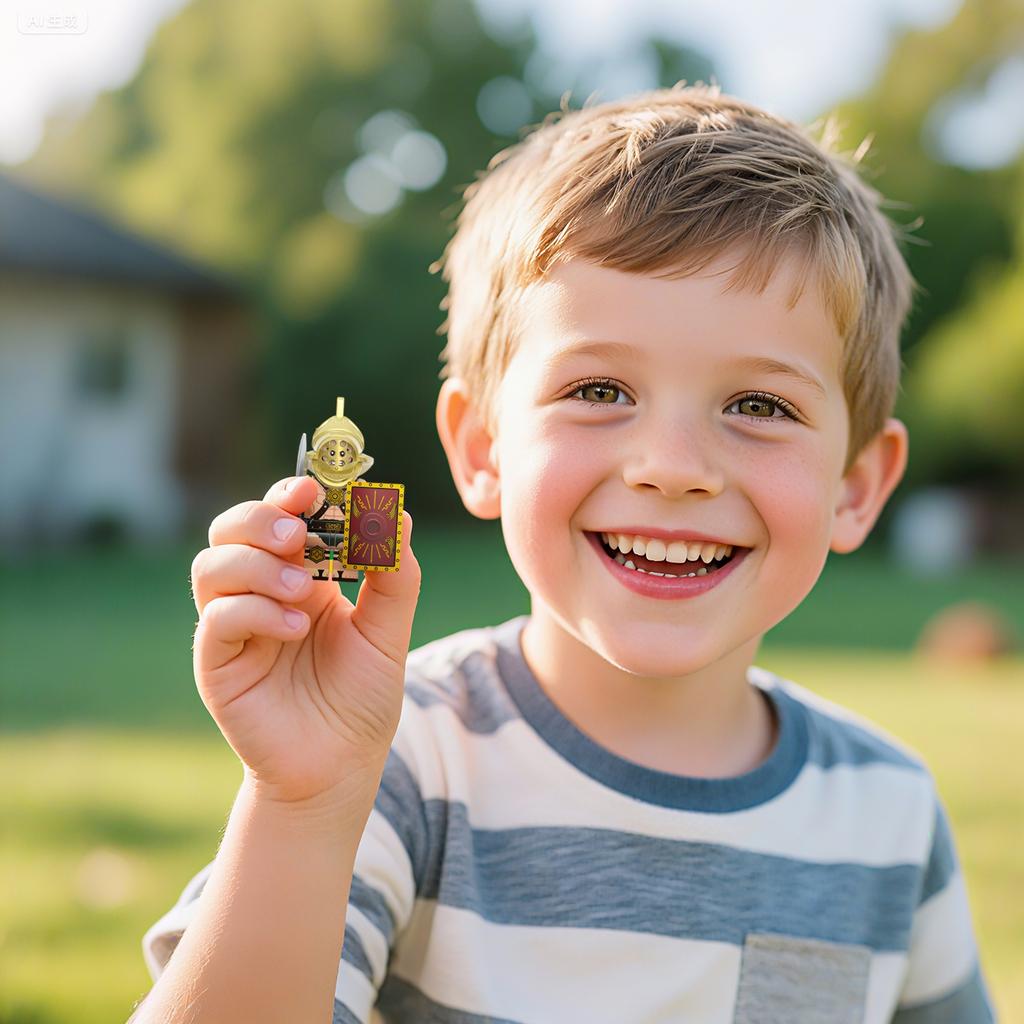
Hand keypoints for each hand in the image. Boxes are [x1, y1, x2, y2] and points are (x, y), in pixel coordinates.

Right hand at [190, 476, 420, 804]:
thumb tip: (397, 513)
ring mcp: (234, 624)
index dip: (291, 493)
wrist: (340, 767)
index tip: (315, 489)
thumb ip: (395, 574)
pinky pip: (217, 616)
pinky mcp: (217, 660)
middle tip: (300, 536)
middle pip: (232, 526)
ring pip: (212, 565)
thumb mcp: (388, 631)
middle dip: (262, 518)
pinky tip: (294, 628)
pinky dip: (254, 611)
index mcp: (303, 574)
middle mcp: (261, 590)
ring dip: (259, 566)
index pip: (282, 514)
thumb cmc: (362, 697)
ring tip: (305, 592)